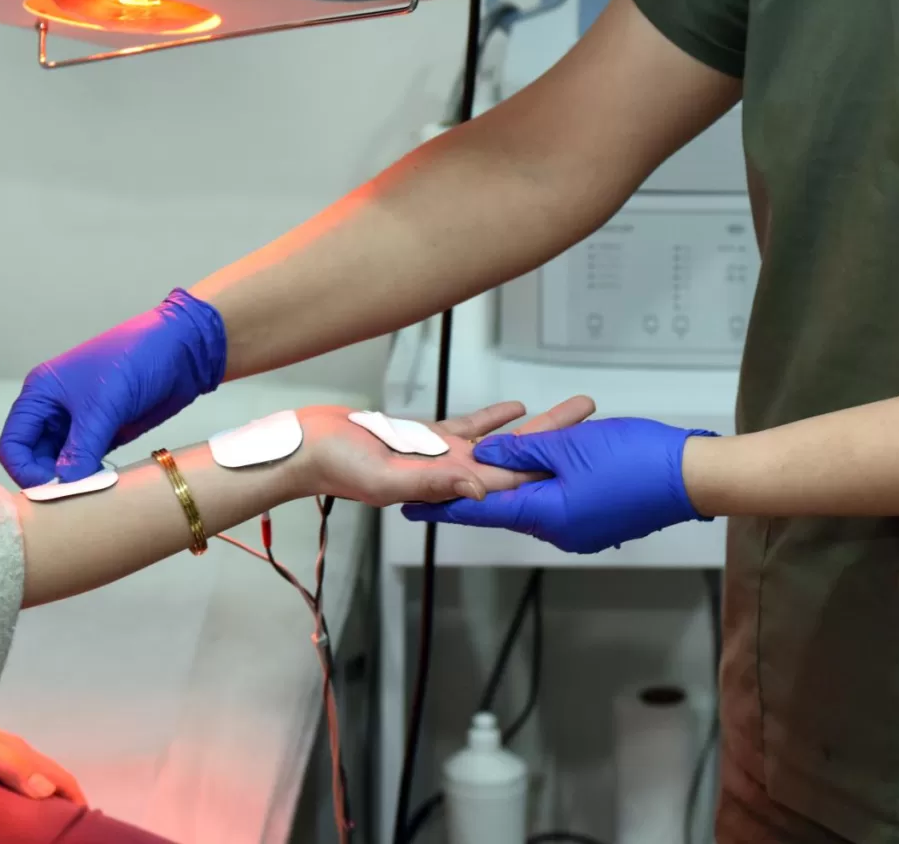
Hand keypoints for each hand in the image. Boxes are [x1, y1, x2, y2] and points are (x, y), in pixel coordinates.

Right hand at [0, 290, 227, 486]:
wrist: (182, 349)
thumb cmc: (136, 359)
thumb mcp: (104, 404)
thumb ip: (81, 447)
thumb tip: (64, 484)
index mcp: (41, 394)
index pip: (13, 444)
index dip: (25, 471)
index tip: (51, 489)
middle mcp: (54, 410)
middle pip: (33, 459)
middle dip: (48, 479)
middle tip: (74, 497)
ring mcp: (79, 424)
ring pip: (59, 465)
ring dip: (71, 481)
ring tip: (91, 492)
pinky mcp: (104, 434)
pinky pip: (85, 464)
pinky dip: (90, 477)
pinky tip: (104, 485)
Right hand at [297, 397, 594, 507]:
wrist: (308, 449)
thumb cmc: (338, 468)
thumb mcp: (386, 477)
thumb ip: (433, 482)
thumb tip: (483, 489)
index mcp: (449, 482)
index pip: (511, 480)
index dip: (548, 470)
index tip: (585, 457)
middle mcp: (454, 471)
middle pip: (518, 455)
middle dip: (557, 436)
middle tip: (590, 411)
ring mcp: (442, 455)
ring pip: (501, 439)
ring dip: (536, 427)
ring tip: (570, 411)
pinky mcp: (426, 438)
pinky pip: (470, 428)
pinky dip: (494, 419)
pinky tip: (516, 409)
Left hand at [402, 416, 712, 552]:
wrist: (692, 477)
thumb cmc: (634, 460)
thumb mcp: (569, 447)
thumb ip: (523, 449)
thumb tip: (484, 456)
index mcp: (544, 514)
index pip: (480, 511)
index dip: (443, 506)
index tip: (409, 508)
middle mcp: (558, 530)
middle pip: (505, 504)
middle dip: (477, 485)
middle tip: (443, 471)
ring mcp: (580, 528)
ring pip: (535, 496)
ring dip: (517, 474)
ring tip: (493, 452)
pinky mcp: (598, 519)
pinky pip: (559, 497)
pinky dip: (546, 477)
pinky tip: (545, 454)